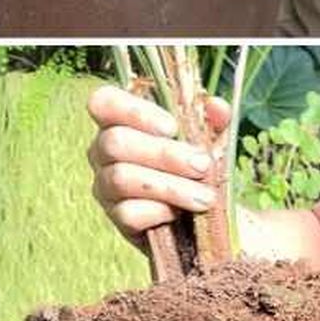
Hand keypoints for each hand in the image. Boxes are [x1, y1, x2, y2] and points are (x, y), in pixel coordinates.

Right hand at [87, 84, 228, 239]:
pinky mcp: (115, 217)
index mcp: (121, 121)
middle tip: (203, 166)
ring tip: (205, 197)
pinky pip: (128, 213)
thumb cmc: (196, 164)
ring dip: (171, 187)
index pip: (104, 102)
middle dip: (165, 154)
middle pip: (115, 142)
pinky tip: (180, 213)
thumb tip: (216, 106)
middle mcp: (103, 151)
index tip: (172, 127)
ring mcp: (105, 185)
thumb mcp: (211, 138)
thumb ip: (214, 119)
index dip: (134, 111)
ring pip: (122, 178)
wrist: (200, 213)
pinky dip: (160, 211)